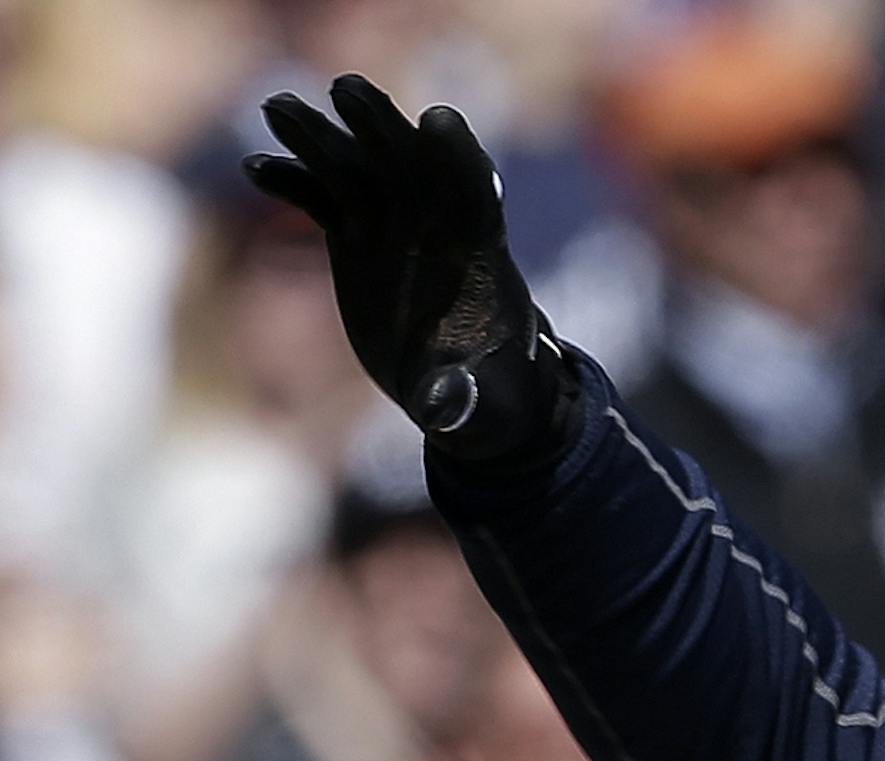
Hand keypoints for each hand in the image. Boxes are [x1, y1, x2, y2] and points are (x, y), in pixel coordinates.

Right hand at [242, 75, 565, 460]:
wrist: (468, 391)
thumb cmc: (488, 398)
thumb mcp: (480, 408)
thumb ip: (459, 400)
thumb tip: (442, 409)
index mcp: (481, 259)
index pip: (475, 193)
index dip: (458, 157)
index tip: (438, 120)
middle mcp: (438, 229)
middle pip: (411, 163)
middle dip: (382, 126)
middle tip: (346, 89)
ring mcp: (395, 226)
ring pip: (360, 169)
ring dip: (323, 138)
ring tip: (278, 108)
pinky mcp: (359, 236)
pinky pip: (326, 197)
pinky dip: (296, 180)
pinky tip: (257, 168)